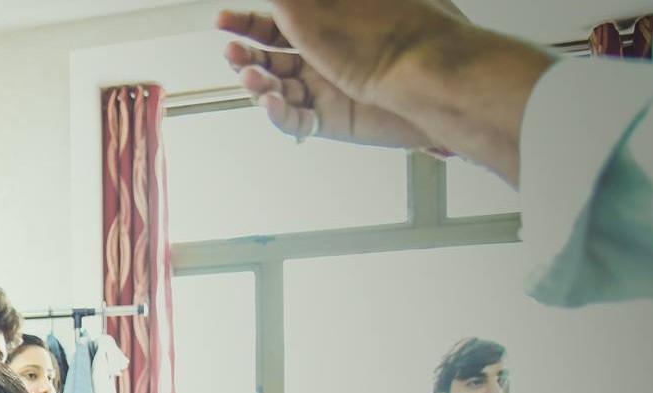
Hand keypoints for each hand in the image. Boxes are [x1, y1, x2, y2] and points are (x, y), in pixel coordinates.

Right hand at [217, 8, 442, 149]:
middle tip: (233, 53)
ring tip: (252, 79)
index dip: (247, 23)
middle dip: (246, 55)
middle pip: (271, 57)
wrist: (429, 78)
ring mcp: (328, 88)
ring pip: (279, 89)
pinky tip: (271, 103)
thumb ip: (290, 4)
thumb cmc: (394, 36)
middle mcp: (325, 56)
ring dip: (258, 84)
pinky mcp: (334, 119)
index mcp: (326, 24)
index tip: (224, 20)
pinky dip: (279, 113)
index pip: (276, 23)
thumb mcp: (326, 9)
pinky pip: (296, 120)